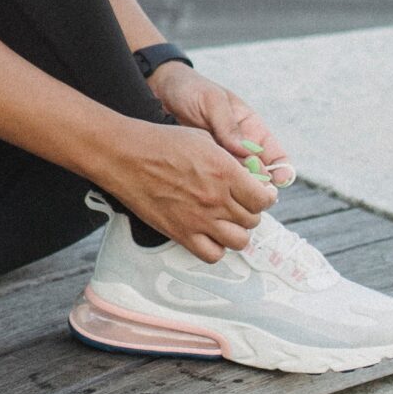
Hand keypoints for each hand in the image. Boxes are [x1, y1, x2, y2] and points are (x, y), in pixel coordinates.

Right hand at [99, 116, 278, 262]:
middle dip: (251, 211)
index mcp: (225, 171)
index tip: (262, 194)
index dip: (266, 197)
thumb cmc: (162, 142)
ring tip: (228, 220)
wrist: (126, 157)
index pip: (263, 199)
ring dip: (237, 231)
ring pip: (239, 241)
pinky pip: (212, 255)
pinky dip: (216, 247)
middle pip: (252, 220)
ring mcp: (199, 220)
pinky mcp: (181, 234)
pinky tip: (210, 234)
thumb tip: (248, 171)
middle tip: (241, 203)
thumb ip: (230, 158)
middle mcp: (216, 199)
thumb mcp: (204, 138)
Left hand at [147, 63, 294, 184]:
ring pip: (238, 184)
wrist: (159, 92)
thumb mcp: (211, 100)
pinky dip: (217, 190)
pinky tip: (208, 192)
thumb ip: (227, 124)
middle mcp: (240, 148)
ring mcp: (222, 161)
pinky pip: (216, 184)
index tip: (278, 182)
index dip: (282, 170)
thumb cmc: (191, 89)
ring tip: (224, 190)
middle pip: (259, 177)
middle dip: (257, 187)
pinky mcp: (205, 169)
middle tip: (245, 190)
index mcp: (251, 129)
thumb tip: (245, 152)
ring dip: (236, 191)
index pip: (276, 156)